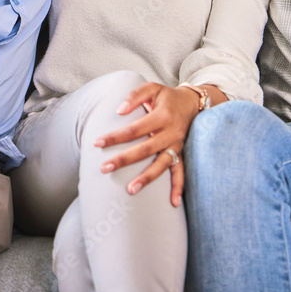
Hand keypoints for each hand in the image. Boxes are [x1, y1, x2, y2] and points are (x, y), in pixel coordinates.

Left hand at [93, 83, 198, 206]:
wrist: (193, 103)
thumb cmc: (167, 96)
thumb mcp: (153, 88)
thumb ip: (135, 96)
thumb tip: (119, 111)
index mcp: (162, 116)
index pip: (134, 129)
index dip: (115, 137)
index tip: (97, 143)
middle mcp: (170, 132)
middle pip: (145, 149)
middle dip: (124, 160)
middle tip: (104, 168)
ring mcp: (177, 145)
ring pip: (162, 164)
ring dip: (147, 178)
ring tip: (130, 190)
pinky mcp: (181, 152)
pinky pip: (181, 172)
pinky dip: (179, 187)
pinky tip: (173, 203)